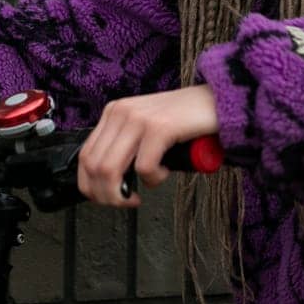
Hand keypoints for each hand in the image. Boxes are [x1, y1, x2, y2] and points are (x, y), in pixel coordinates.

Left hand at [77, 85, 218, 208]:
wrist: (219, 100)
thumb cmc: (186, 120)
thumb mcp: (146, 129)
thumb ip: (126, 147)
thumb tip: (109, 183)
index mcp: (114, 113)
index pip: (85, 156)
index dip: (90, 186)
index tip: (106, 198)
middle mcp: (121, 112)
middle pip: (94, 167)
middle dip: (106, 196)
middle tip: (125, 202)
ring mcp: (139, 118)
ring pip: (110, 170)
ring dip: (121, 194)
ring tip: (138, 197)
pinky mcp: (160, 127)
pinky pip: (144, 168)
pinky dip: (153, 180)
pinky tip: (165, 172)